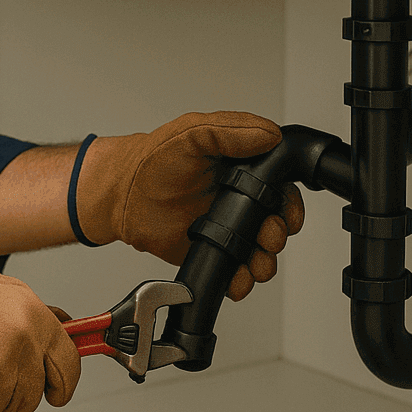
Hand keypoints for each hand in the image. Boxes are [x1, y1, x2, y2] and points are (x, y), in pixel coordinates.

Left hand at [74, 111, 305, 300]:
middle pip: (276, 224)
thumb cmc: (153, 159)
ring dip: (266, 261)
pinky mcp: (209, 252)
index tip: (288, 212)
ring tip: (257, 262)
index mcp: (242, 170)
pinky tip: (238, 278)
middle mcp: (237, 200)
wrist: (121, 193)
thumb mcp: (193, 133)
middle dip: (279, 234)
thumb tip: (270, 134)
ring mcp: (224, 228)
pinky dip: (241, 280)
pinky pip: (233, 271)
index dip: (290, 203)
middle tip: (270, 236)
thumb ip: (231, 131)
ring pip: (259, 251)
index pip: (281, 188)